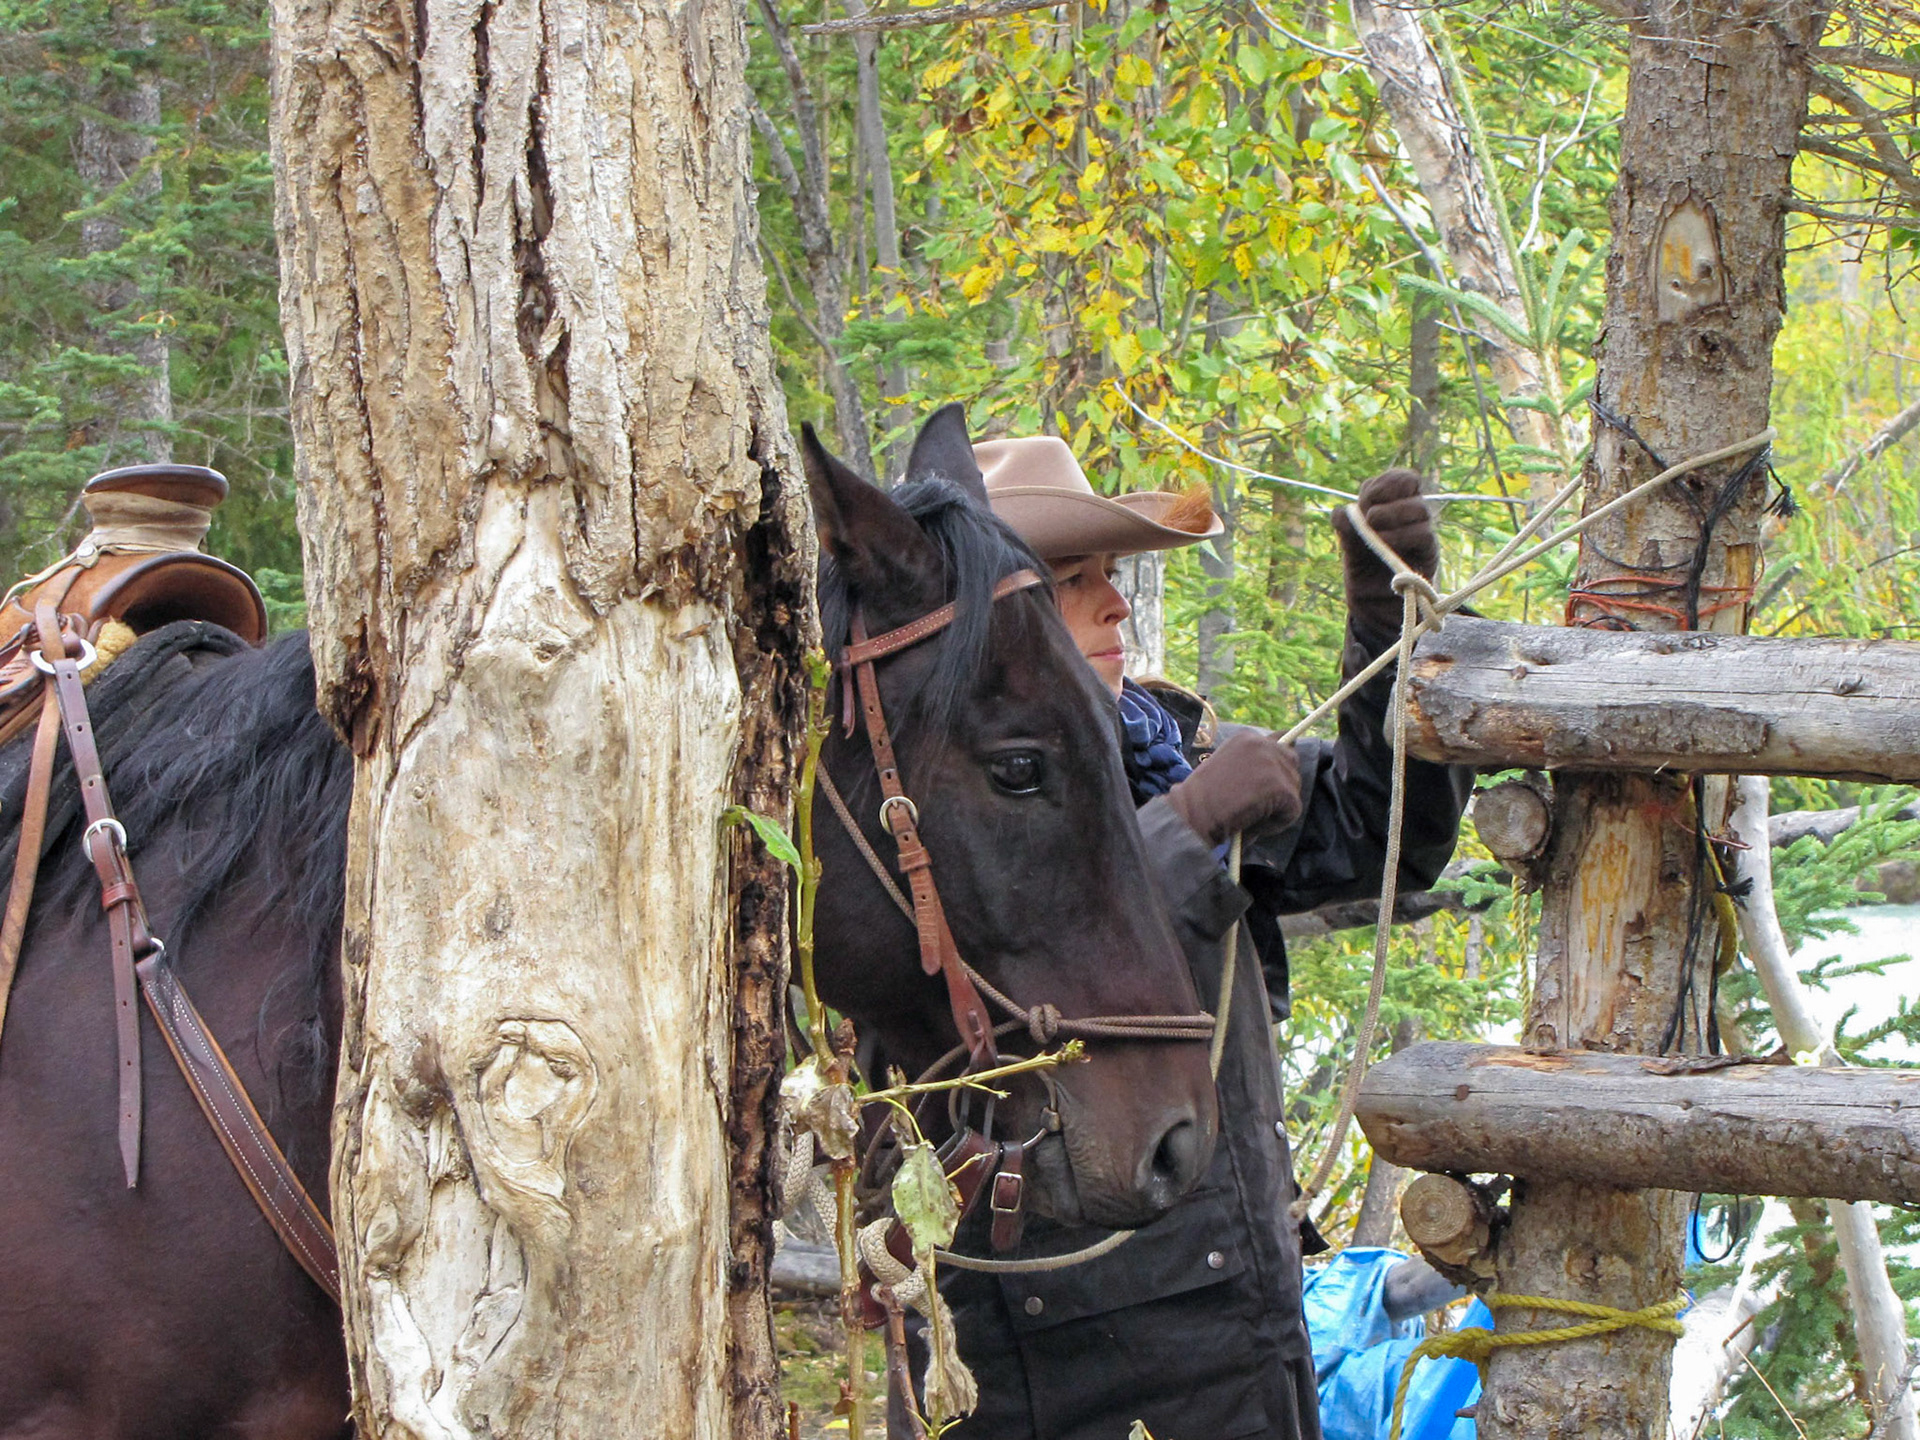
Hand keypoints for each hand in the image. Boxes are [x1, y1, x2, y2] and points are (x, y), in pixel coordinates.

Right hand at [1164, 728, 1302, 845]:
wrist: (1192, 813)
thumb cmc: (1202, 798)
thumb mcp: (1227, 768)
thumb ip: (1252, 763)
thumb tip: (1283, 763)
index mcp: (1247, 737)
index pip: (1279, 744)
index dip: (1274, 766)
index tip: (1262, 783)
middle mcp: (1262, 744)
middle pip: (1291, 762)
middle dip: (1281, 783)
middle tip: (1258, 802)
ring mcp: (1274, 764)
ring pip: (1292, 789)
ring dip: (1277, 805)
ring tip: (1250, 815)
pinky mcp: (1282, 788)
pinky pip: (1291, 811)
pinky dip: (1276, 823)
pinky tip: (1252, 824)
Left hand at [1332, 469, 1437, 633]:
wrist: (1375, 606)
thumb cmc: (1364, 572)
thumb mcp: (1349, 549)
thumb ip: (1346, 529)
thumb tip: (1341, 513)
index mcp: (1391, 506)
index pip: (1400, 478)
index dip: (1384, 482)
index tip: (1366, 500)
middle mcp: (1410, 514)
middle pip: (1411, 482)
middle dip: (1386, 495)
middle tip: (1369, 516)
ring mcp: (1421, 531)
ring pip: (1418, 507)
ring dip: (1392, 515)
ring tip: (1375, 533)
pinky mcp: (1429, 552)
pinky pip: (1423, 533)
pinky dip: (1401, 535)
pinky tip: (1385, 544)